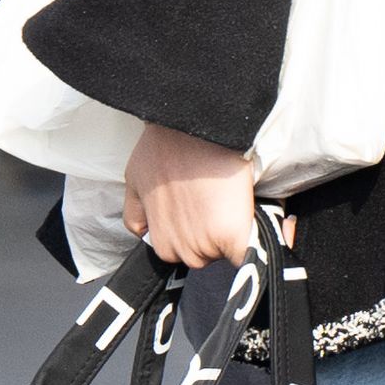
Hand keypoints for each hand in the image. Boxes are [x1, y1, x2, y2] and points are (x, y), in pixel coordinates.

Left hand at [124, 121, 258, 270]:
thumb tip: (143, 232)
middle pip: (200, 257)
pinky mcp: (232, 236)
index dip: (189, 233)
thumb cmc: (165, 146)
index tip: (197, 214)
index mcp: (158, 238)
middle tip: (213, 205)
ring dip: (227, 238)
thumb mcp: (135, 180)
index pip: (177, 254)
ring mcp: (206, 244)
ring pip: (221, 255)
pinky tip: (246, 224)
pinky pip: (244, 255)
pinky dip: (249, 246)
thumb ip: (136, 213)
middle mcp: (179, 247)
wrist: (195, 127)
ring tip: (227, 205)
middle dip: (207, 237)